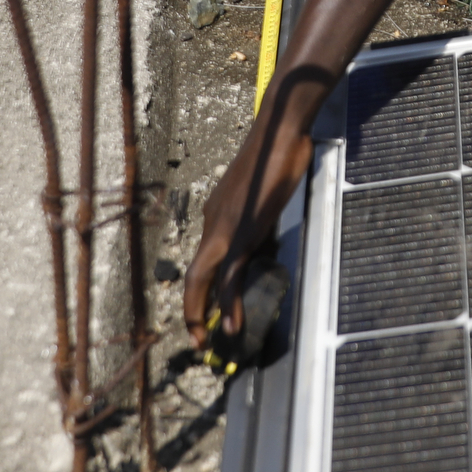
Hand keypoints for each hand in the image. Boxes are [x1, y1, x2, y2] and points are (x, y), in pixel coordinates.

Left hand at [184, 90, 312, 351]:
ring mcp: (224, 228)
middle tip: (196, 338)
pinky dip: (228, 304)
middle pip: (193, 276)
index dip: (202, 289)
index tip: (207, 310)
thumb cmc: (276, 154)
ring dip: (199, 313)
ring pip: (201, 280)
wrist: (279, 131)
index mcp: (216, 213)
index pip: (203, 259)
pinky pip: (228, 277)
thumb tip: (261, 236)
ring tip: (204, 340)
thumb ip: (257, 216)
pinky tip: (233, 325)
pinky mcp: (241, 233)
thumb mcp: (263, 194)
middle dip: (191, 310)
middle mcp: (212, 222)